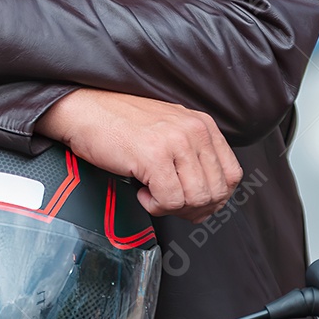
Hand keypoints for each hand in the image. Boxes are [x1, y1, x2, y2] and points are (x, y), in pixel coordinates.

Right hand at [36, 88, 241, 221]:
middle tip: (168, 201)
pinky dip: (155, 206)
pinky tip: (141, 191)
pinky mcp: (154, 157)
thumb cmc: (122, 123)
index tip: (192, 202)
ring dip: (172, 207)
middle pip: (216, 192)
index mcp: (202, 124)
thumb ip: (194, 155)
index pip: (232, 175)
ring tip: (152, 192)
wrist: (86, 110)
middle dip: (193, 208)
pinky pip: (170, 201)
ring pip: (195, 199)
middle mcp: (194, 130)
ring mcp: (175, 142)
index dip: (214, 198)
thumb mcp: (170, 130)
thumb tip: (211, 197)